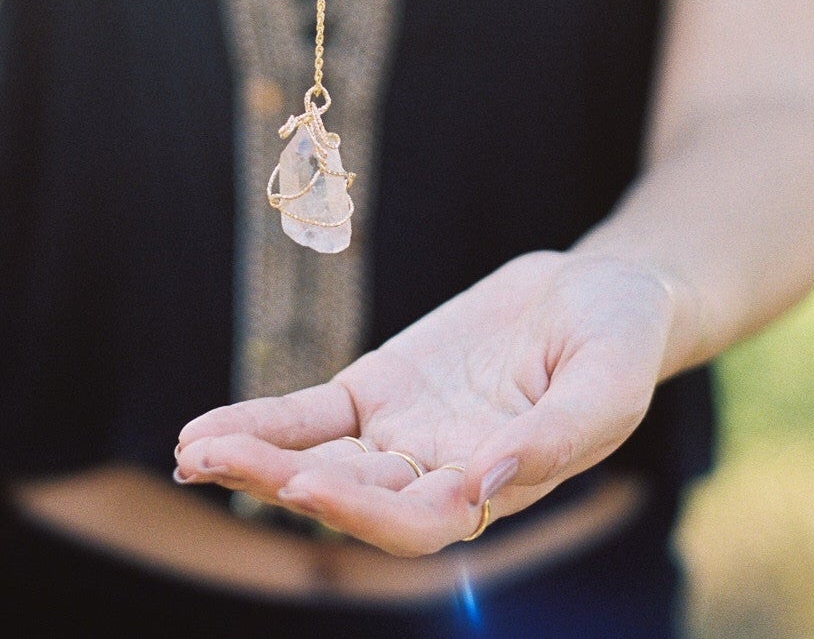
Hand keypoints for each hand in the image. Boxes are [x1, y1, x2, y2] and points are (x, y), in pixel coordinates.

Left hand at [174, 251, 686, 556]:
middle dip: (278, 481)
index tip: (307, 484)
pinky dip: (263, 421)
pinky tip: (206, 432)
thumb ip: (556, 437)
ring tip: (192, 452)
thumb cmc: (621, 343)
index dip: (360, 509)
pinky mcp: (379, 390)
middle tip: (210, 462)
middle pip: (348, 494)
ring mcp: (402, 435)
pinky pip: (312, 413)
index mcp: (494, 490)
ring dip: (255, 458)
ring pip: (318, 458)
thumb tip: (487, 483)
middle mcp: (437, 475)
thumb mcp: (609, 385)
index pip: (415, 521)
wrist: (602, 293)